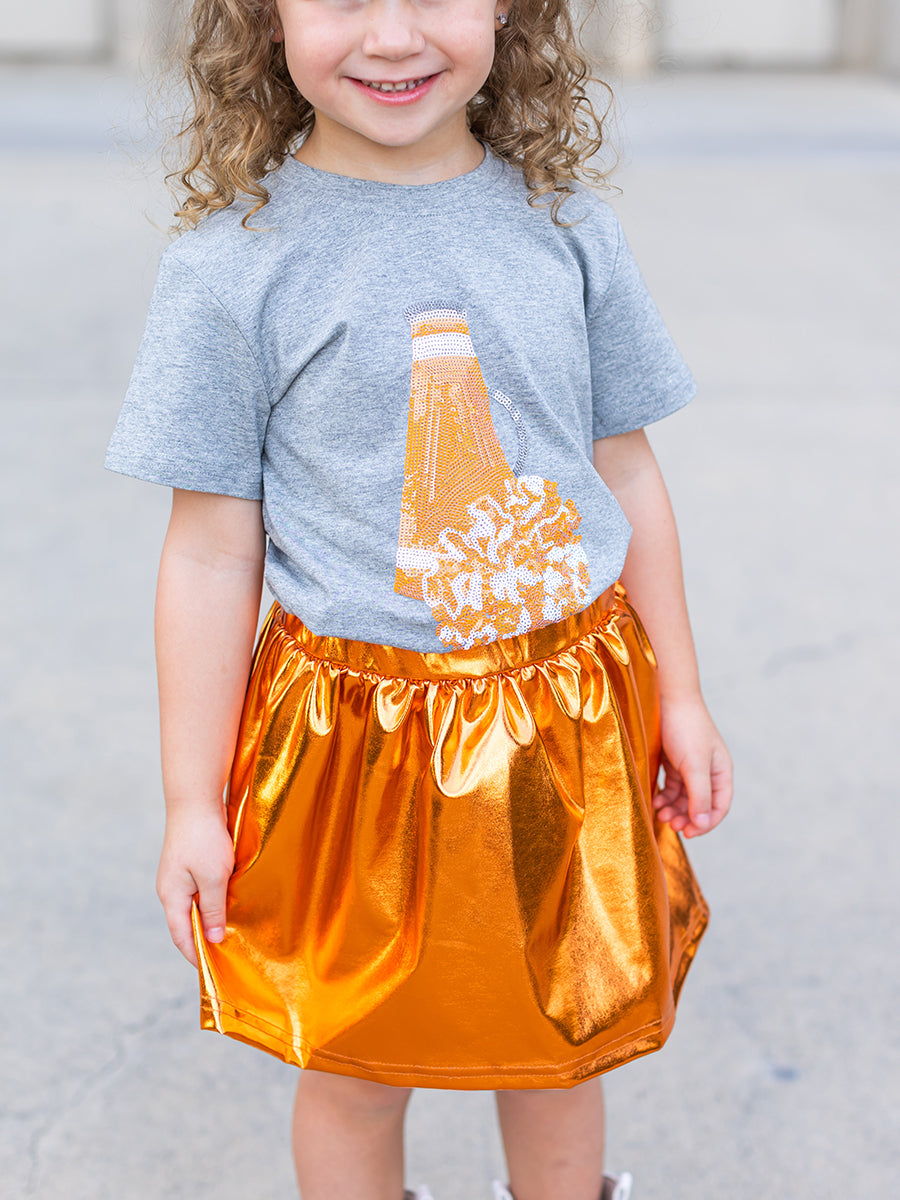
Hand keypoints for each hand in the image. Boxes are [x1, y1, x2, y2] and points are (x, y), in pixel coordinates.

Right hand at [156, 807, 234, 966]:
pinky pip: (199, 890)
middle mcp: (171, 889)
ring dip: (209, 919)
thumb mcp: (213, 878)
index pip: (181, 936)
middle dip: (203, 940)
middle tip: (226, 955)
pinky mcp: (188, 863)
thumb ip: (212, 909)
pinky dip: (211, 900)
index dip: (195, 955)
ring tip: (230, 932)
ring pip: (194, 906)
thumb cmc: (204, 838)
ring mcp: (178, 876)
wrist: (195, 799)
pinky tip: (228, 902)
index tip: (213, 970)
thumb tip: (211, 939)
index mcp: (171, 897)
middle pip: (186, 923)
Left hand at [653, 695, 731, 837]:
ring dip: (674, 808)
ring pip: (684, 797)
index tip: (688, 833)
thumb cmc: (685, 728)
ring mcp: (690, 766)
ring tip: (660, 814)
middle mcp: (708, 770)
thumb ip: (699, 794)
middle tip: (669, 824)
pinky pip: (671, 787)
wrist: (667, 697)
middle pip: (700, 804)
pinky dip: (664, 796)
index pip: (719, 806)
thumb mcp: (694, 765)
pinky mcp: (674, 761)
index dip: (706, 822)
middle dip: (686, 817)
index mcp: (721, 771)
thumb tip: (702, 823)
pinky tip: (655, 801)